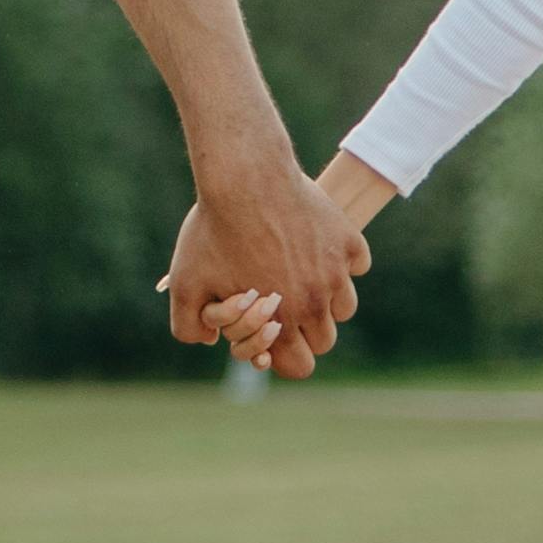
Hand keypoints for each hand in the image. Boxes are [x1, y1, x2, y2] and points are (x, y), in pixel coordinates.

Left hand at [165, 143, 377, 381]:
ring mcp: (336, 273)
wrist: (245, 176)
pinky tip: (315, 244)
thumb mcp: (185, 283)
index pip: (300, 367)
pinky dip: (341, 259)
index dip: (283, 354)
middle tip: (284, 300)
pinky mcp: (349, 242)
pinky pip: (357, 265)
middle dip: (305, 328)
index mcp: (278, 323)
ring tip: (299, 272)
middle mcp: (314, 304)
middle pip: (324, 340)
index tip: (272, 333)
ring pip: (344, 307)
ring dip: (326, 297)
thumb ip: (188, 327)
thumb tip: (212, 342)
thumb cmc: (212, 229)